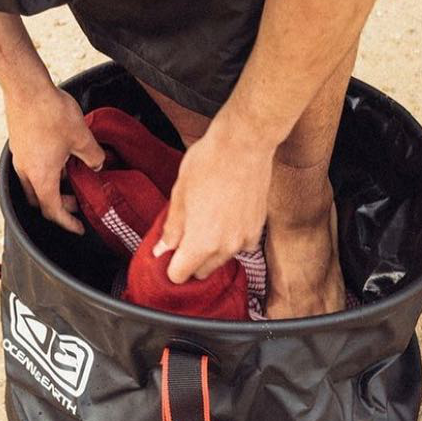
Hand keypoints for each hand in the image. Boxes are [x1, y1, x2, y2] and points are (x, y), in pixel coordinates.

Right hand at [4, 81, 104, 233]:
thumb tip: (97, 164)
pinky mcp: (19, 144)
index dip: (67, 223)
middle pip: (40, 200)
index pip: (53, 211)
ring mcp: (20, 158)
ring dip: (52, 187)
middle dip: (59, 206)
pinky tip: (62, 157)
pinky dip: (46, 171)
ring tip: (73, 177)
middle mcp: (26, 172)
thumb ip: (92, 156)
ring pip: (34, 184)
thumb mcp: (82, 138)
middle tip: (78, 202)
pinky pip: (32, 167)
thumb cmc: (51, 113)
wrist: (26, 87)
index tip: (79, 228)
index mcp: (41, 177)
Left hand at [154, 119, 275, 282]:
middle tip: (185, 233)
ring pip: (221, 259)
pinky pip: (241, 245)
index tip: (168, 254)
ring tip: (207, 218)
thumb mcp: (179, 194)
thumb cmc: (208, 163)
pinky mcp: (258, 228)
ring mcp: (244, 239)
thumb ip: (171, 228)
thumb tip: (163, 249)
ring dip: (212, 249)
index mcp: (200, 243)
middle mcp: (225, 248)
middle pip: (202, 272)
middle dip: (191, 260)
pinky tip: (226, 217)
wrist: (244, 144)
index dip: (170, 266)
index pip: (179, 276)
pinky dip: (232, 238)